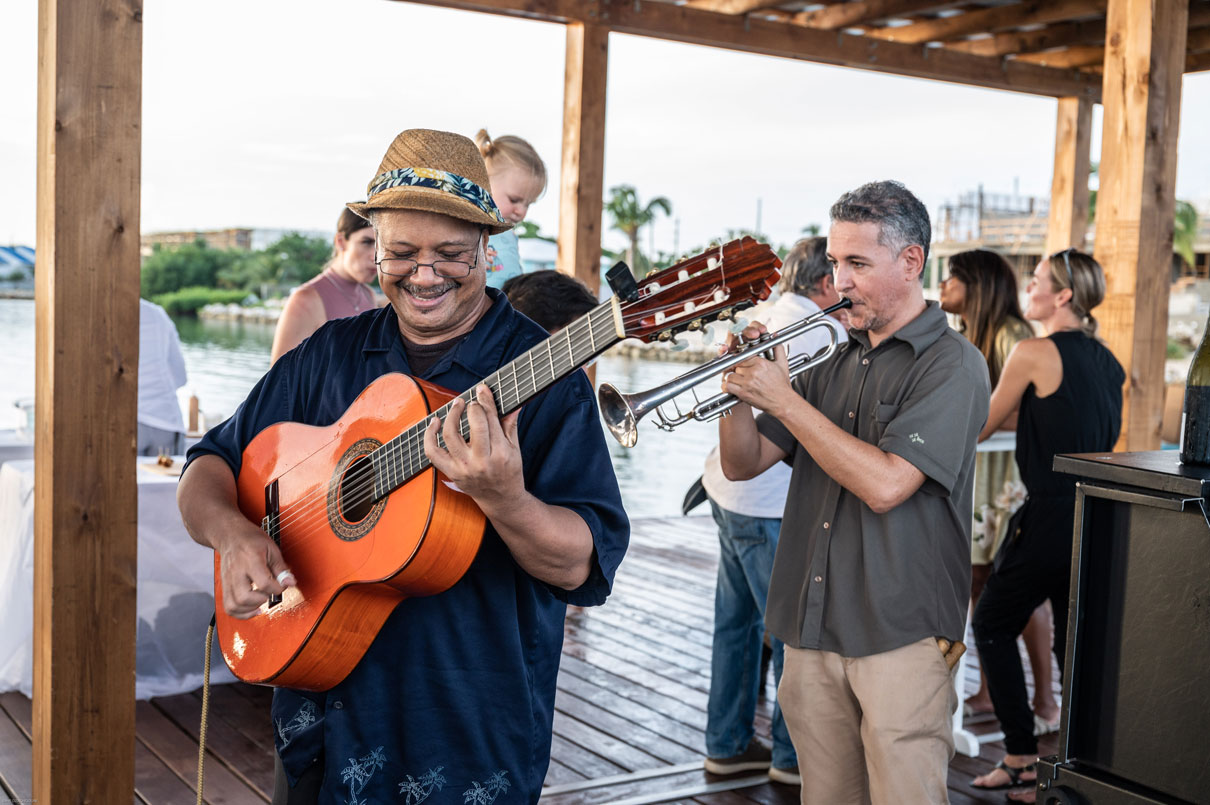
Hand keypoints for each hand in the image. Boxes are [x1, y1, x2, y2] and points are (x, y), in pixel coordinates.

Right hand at [215, 521, 294, 619]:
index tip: (283, 585)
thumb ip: (281, 567)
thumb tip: (290, 582)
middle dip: (262, 600)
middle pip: (244, 597)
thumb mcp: (271, 548)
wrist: (230, 535)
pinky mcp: (224, 586)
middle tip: (270, 594)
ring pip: (234, 605)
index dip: (278, 588)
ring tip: (262, 603)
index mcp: (251, 559)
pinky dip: (240, 613)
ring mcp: (228, 580)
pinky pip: (228, 606)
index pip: (264, 582)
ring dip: (250, 609)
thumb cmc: (250, 539)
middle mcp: (236, 571)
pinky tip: (252, 609)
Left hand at [424, 384, 523, 510]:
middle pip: (474, 425)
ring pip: (451, 435)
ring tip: (456, 406)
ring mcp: (464, 468)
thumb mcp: (515, 449)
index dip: (485, 400)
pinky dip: (429, 435)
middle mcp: (482, 461)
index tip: (481, 388)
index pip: (491, 420)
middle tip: (471, 401)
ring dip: (451, 416)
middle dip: (472, 407)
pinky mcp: (451, 472)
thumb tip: (513, 404)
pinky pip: (432, 452)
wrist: (500, 500)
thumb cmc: (509, 472)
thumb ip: (510, 425)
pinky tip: (435, 422)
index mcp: (501, 453)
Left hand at [721, 321, 793, 416]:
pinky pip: (727, 386)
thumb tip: (775, 337)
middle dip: (737, 368)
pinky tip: (731, 387)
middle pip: (736, 365)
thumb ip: (778, 349)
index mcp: (761, 363)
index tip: (741, 363)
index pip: (743, 356)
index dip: (741, 359)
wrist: (783, 402)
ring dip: (732, 377)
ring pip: (730, 374)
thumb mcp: (783, 364)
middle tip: (740, 372)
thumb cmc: (782, 386)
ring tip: (737, 380)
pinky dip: (727, 386)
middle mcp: (753, 372)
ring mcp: (747, 382)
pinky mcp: (743, 393)